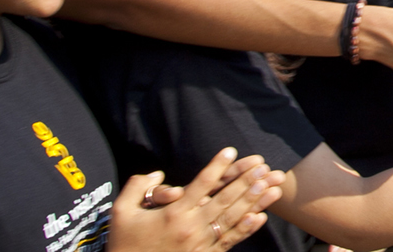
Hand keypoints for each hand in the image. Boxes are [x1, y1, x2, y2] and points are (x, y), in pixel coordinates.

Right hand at [109, 148, 283, 251]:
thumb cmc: (124, 242)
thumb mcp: (122, 211)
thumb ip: (138, 187)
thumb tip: (157, 173)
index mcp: (173, 213)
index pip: (200, 184)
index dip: (216, 167)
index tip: (230, 151)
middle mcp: (190, 227)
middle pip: (223, 199)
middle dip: (245, 181)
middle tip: (263, 165)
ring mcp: (200, 243)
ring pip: (231, 219)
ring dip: (253, 201)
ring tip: (270, 186)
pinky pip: (229, 241)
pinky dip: (246, 229)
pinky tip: (260, 217)